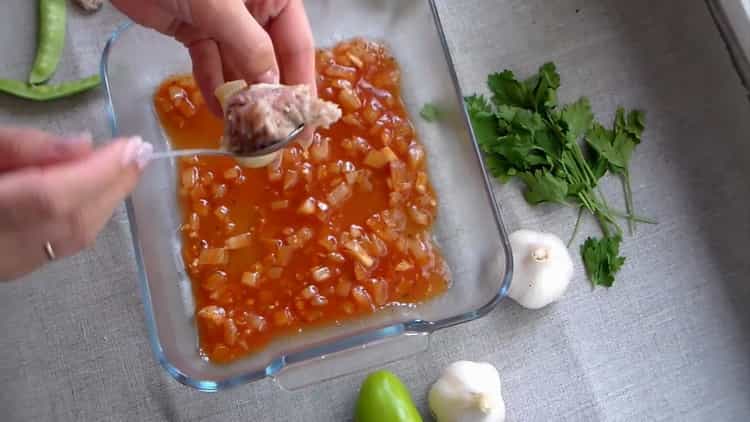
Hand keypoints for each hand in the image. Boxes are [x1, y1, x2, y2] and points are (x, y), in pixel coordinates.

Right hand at [0, 127, 151, 280]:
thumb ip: (22, 147)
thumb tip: (83, 147)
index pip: (49, 198)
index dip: (97, 174)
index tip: (133, 146)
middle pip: (70, 223)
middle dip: (112, 186)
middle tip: (140, 152)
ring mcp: (2, 266)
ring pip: (70, 241)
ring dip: (106, 202)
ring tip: (126, 167)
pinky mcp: (8, 271)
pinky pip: (59, 247)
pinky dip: (87, 217)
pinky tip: (98, 192)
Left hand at [112, 0, 315, 115]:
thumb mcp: (222, 5)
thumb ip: (250, 46)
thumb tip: (273, 87)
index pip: (297, 45)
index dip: (302, 85)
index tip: (306, 124)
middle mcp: (255, 9)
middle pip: (271, 59)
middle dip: (271, 98)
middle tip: (276, 139)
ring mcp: (223, 20)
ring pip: (239, 66)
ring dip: (241, 98)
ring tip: (246, 132)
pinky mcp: (194, 29)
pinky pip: (209, 63)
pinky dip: (212, 86)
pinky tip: (219, 113)